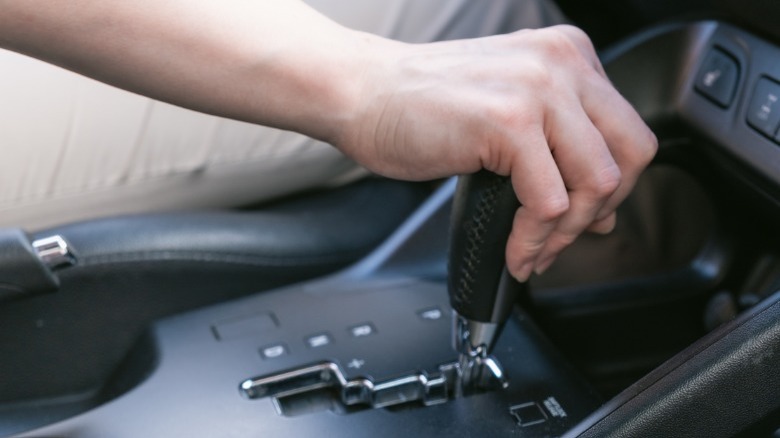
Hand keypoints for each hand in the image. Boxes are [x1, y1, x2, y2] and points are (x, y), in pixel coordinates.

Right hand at [338, 25, 657, 280]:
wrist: (360, 93)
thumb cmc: (418, 106)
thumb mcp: (506, 116)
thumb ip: (558, 152)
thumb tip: (597, 209)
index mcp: (567, 56)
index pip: (627, 132)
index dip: (612, 188)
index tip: (582, 220)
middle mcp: (561, 63)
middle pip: (632, 154)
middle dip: (601, 210)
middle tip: (563, 239)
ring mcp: (538, 88)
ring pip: (598, 182)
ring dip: (567, 233)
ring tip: (533, 251)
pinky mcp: (509, 121)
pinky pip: (549, 202)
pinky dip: (534, 239)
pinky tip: (513, 250)